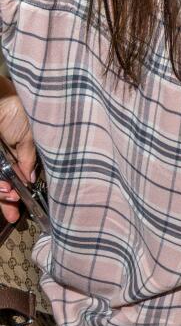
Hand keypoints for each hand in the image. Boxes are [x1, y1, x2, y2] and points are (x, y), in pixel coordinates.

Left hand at [0, 93, 34, 225]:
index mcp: (16, 148)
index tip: (25, 205)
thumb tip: (31, 177)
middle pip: (5, 183)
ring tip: (11, 200)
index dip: (22, 189)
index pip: (19, 173)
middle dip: (9, 201)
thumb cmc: (17, 110)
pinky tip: (5, 191)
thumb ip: (31, 157)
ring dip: (3, 196)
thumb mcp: (31, 135)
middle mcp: (3, 156)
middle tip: (15, 215)